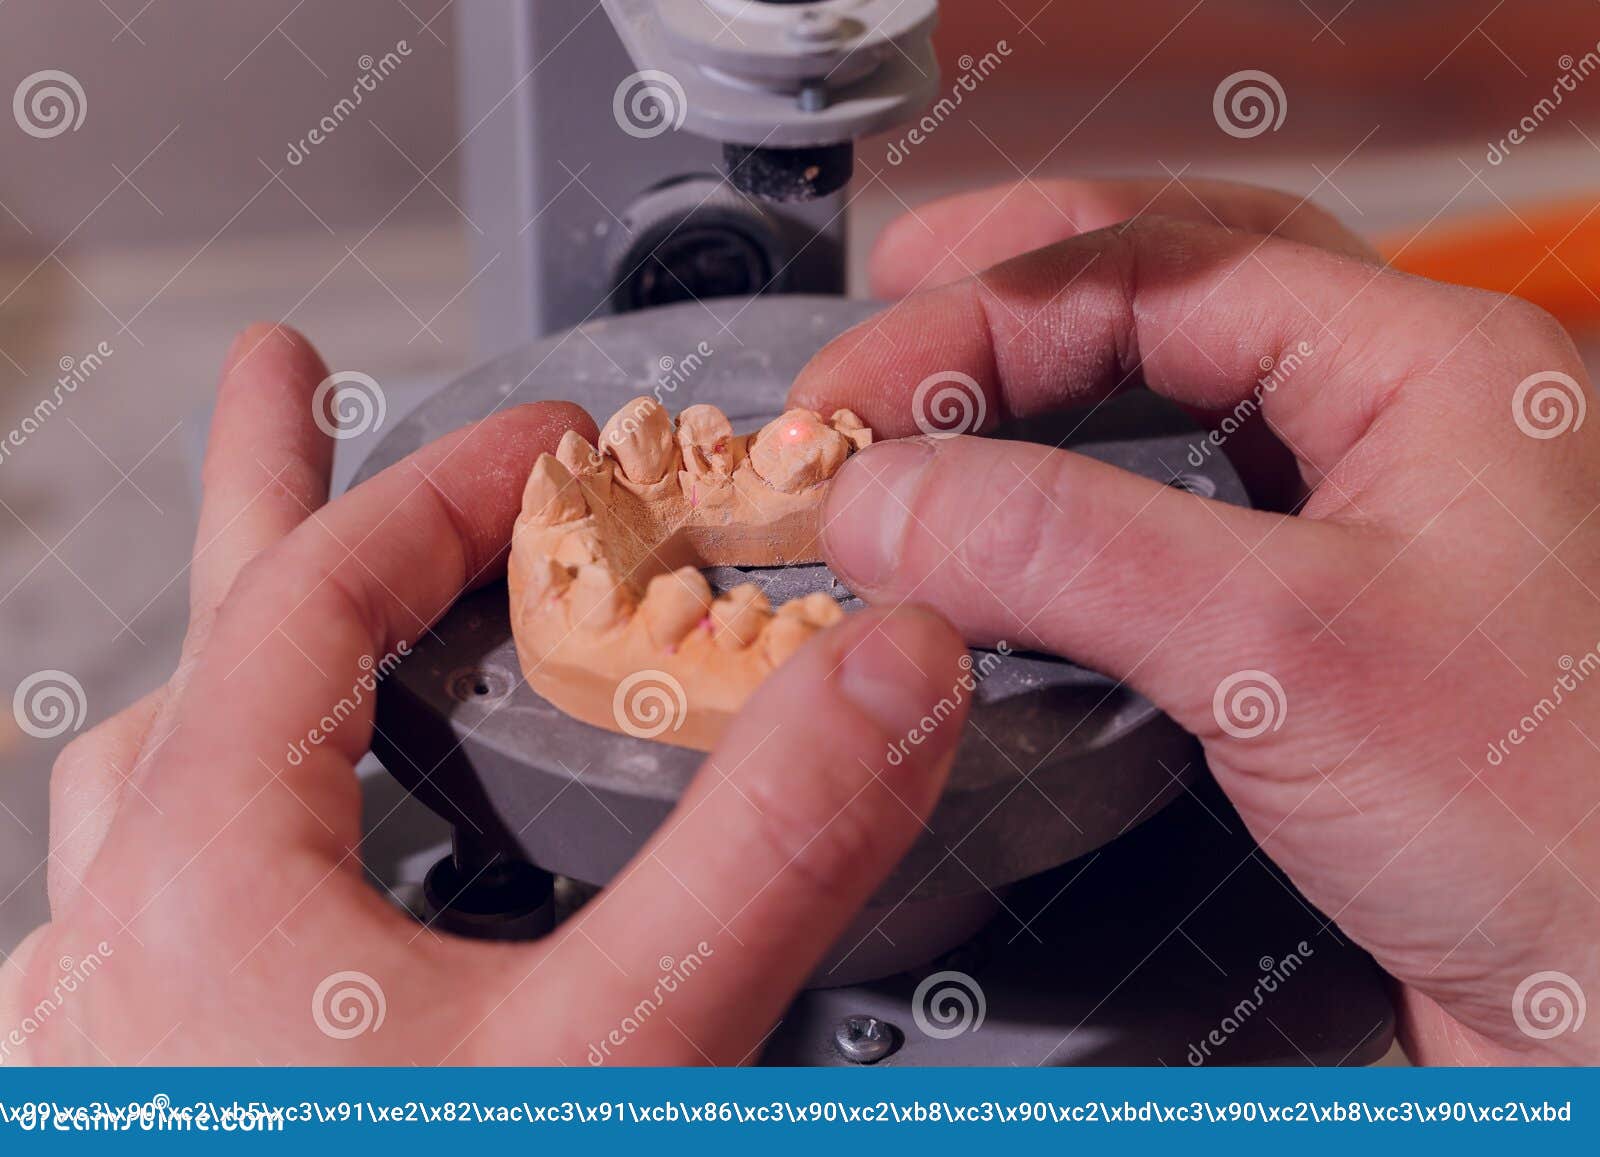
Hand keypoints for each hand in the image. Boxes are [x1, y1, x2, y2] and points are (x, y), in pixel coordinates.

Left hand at [1, 324, 968, 1064]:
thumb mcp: (623, 1047)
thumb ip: (766, 851)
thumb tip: (885, 673)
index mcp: (209, 883)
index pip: (318, 593)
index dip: (447, 487)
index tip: (553, 441)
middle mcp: (119, 942)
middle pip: (203, 646)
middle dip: (268, 490)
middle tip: (283, 377)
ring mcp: (108, 1034)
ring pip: (150, 784)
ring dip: (239, 670)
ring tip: (293, 610)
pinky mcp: (153, 1103)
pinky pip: (157, 910)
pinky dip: (232, 828)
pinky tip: (295, 875)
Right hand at [791, 178, 1599, 1064]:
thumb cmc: (1574, 829)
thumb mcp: (1283, 652)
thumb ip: (1065, 551)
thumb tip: (890, 499)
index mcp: (1429, 370)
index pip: (1158, 270)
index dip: (982, 311)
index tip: (857, 387)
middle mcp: (1400, 431)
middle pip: (1176, 294)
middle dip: (1018, 294)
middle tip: (892, 306)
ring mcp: (1365, 535)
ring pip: (1178, 409)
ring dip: (1047, 398)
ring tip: (932, 405)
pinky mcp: (1322, 644)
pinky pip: (1177, 536)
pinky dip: (1076, 519)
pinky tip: (1016, 541)